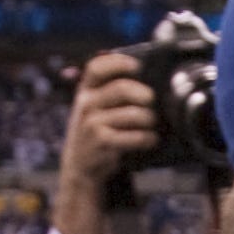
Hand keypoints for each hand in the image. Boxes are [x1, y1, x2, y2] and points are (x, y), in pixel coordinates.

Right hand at [51, 52, 156, 233]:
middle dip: (145, 95)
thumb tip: (145, 79)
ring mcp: (93, 123)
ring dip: (150, 120)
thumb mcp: (94, 111)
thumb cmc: (96, 138)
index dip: (119, 62)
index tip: (137, 66)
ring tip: (151, 126)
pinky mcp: (103, 143)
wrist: (80, 171)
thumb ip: (110, 95)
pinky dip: (148, 138)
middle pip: (123, 88)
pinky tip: (149, 140)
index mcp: (84, 92)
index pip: (97, 66)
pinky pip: (136, 135)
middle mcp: (86, 104)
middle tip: (152, 102)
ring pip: (134, 113)